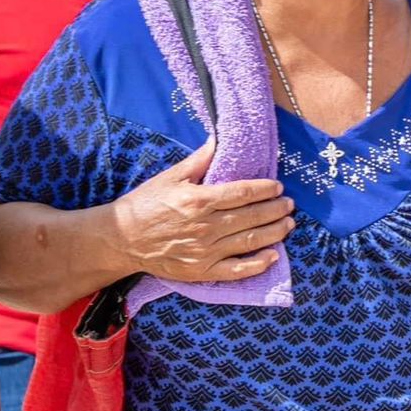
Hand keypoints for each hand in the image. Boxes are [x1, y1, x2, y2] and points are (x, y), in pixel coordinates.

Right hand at [110, 142, 293, 282]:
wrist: (120, 239)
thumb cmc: (146, 204)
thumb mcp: (171, 177)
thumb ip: (200, 160)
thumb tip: (219, 139)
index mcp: (199, 200)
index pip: (243, 193)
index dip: (265, 189)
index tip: (278, 186)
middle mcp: (205, 226)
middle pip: (252, 217)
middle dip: (276, 209)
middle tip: (290, 204)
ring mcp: (205, 251)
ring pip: (250, 241)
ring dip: (274, 232)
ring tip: (288, 224)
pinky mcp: (201, 271)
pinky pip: (236, 270)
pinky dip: (258, 264)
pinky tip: (273, 255)